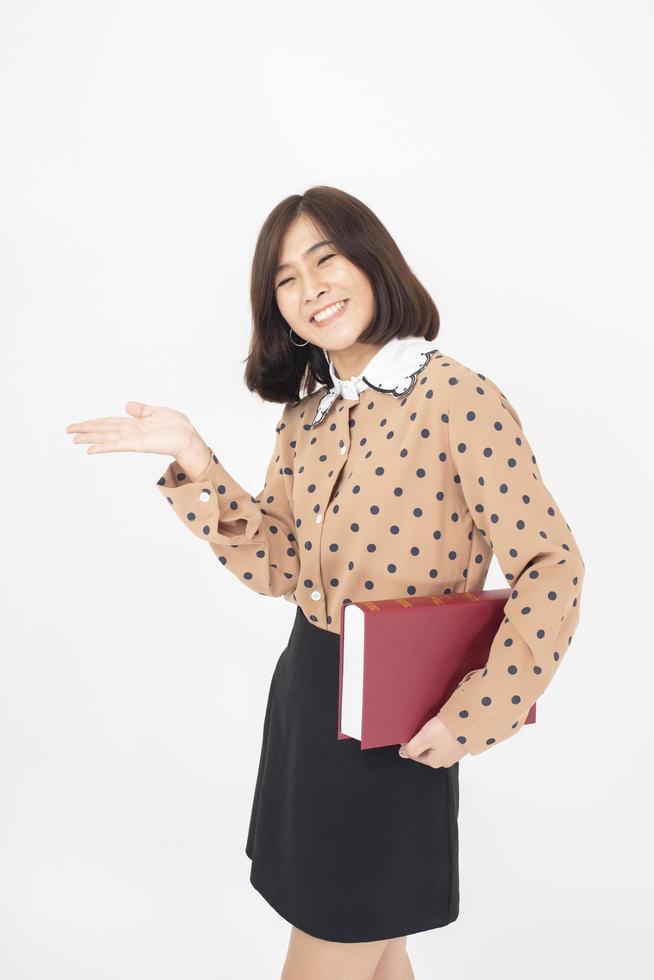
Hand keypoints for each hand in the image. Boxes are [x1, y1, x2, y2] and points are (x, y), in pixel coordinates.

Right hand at [64, 401, 200, 460]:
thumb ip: (141, 409)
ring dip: (90, 438)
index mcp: (133, 424)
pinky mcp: (137, 444)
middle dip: (86, 430)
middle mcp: (130, 432)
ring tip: (74, 439)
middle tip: (68, 431)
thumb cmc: (177, 426)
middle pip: (103, 429)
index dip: (93, 423)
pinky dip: (104, 446)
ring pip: (107, 437)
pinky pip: (118, 445)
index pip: (109, 422)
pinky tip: (91, 449)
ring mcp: (132, 439)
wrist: (188, 436)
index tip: (79, 425)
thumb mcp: (156, 411)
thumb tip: (127, 405)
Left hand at [399, 715, 468, 767]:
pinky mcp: (461, 743)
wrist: (473, 722)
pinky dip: (444, 732)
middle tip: (423, 726)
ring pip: (437, 744)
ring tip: (434, 723)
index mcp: (435, 762)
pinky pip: (447, 738)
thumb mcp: (425, 738)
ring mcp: (454, 752)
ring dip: (434, 734)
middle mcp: (445, 760)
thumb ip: (411, 748)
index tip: (410, 731)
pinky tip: (444, 724)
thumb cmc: (450, 731)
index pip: (415, 754)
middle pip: (426, 749)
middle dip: (422, 738)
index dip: (410, 742)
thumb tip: (403, 753)